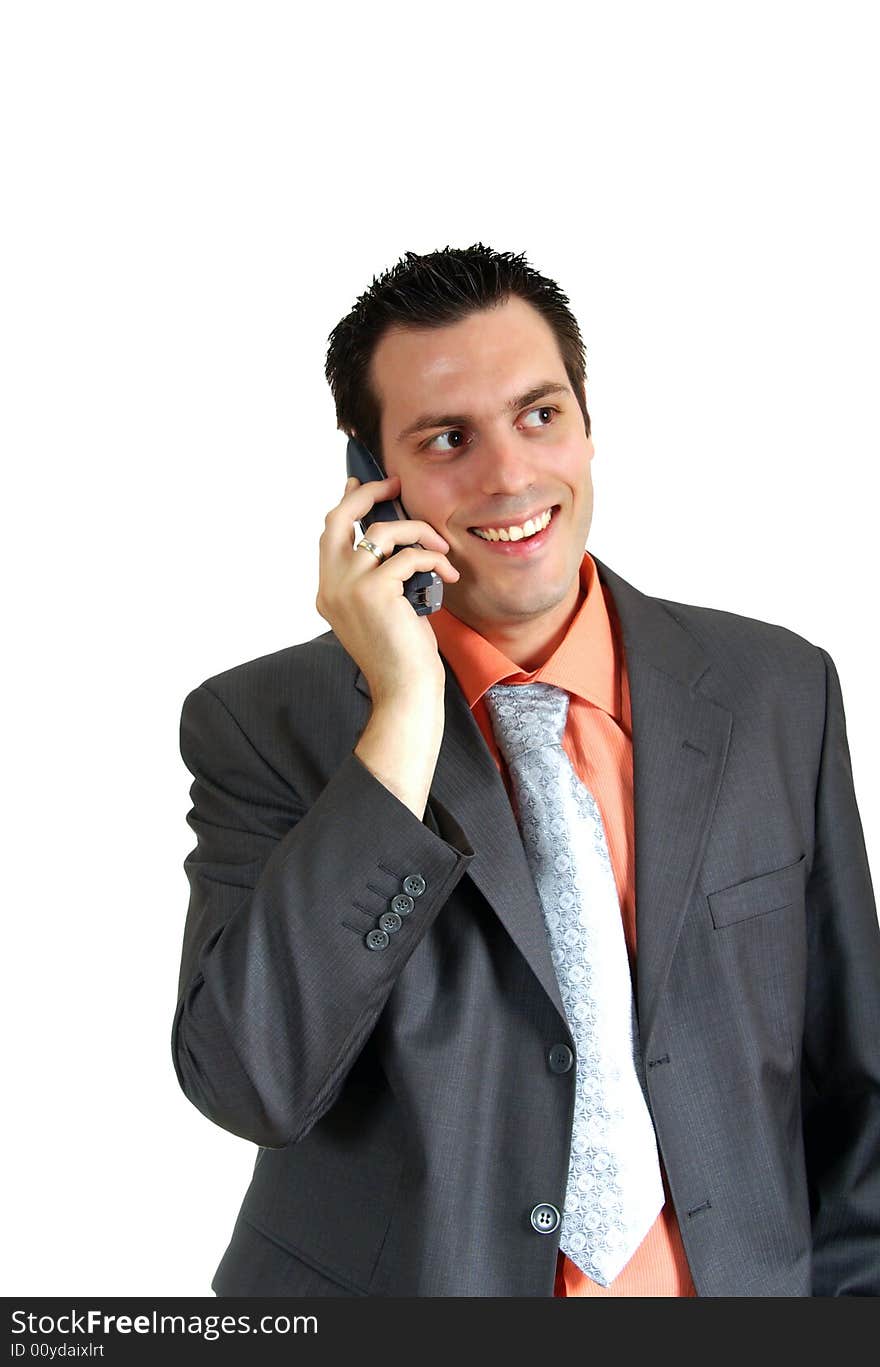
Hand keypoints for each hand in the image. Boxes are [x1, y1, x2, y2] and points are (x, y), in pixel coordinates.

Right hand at [317, 473, 459, 705]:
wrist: (405, 690)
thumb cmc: (401, 654)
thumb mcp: (383, 608)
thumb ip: (377, 576)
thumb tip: (390, 539)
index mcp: (329, 590)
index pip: (330, 534)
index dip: (346, 504)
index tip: (361, 484)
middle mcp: (331, 586)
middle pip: (339, 518)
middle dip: (369, 493)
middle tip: (395, 485)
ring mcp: (349, 588)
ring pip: (382, 531)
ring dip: (418, 531)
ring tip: (441, 548)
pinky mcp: (374, 592)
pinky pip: (409, 556)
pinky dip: (434, 560)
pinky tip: (448, 576)